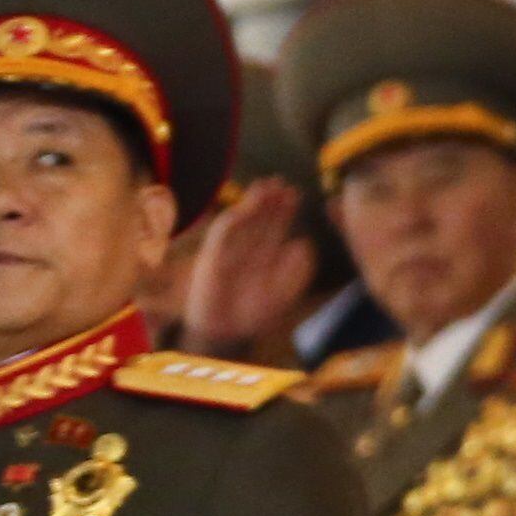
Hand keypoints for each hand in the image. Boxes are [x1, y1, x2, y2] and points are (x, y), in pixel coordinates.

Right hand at [179, 178, 318, 359]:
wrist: (227, 334)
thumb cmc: (256, 315)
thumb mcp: (285, 292)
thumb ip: (296, 270)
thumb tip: (304, 244)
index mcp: (266, 255)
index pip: (276, 226)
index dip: (284, 209)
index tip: (294, 192)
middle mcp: (248, 249)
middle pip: (259, 218)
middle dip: (269, 200)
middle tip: (279, 182)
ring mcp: (229, 251)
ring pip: (241, 222)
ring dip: (250, 205)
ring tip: (262, 188)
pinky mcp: (212, 259)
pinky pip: (219, 238)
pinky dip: (229, 224)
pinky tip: (240, 212)